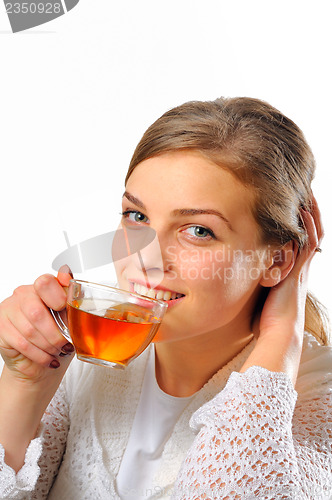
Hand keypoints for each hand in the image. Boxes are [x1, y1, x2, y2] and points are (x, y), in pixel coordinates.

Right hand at [0, 266, 73, 383]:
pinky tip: (48, 358)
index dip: (57, 297)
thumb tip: (67, 276)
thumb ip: (70, 298)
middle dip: (55, 334)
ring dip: (48, 346)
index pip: (45, 283)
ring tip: (57, 351)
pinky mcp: (1, 327)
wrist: (41, 360)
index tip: (63, 310)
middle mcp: (23, 294)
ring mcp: (9, 309)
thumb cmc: (57, 334)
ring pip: (29, 331)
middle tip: (65, 344)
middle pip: (37, 313)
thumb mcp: (70, 317)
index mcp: (42, 287)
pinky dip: (39, 354)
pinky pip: (22, 344)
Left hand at [241, 195, 323, 383]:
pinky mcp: (297, 269)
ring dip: (309, 212)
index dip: (296, 221)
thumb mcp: (258, 293)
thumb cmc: (267, 318)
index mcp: (289, 268)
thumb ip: (250, 279)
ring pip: (311, 232)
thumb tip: (230, 272)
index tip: (289, 203)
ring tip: (304, 192)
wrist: (278, 332)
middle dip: (305, 211)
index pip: (296, 238)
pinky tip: (303, 209)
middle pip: (307, 231)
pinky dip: (307, 225)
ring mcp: (299, 266)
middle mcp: (297, 264)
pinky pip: (306, 242)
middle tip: (301, 190)